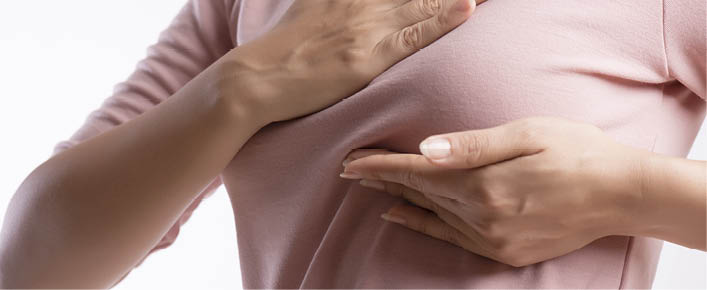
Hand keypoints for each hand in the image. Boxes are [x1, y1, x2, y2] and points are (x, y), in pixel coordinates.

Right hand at [222, 0, 478, 123]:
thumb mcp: (310, 5)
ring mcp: (365, 27)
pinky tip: (467, 9)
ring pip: (421, 4)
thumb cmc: (283, 48)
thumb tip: (344, 4)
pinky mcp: (366, 57)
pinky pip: (413, 36)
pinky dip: (442, 21)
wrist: (258, 79)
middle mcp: (360, 2)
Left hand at [340, 117, 648, 266]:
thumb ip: (471, 146)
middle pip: (420, 194)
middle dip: (383, 180)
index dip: (382, 167)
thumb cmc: (576, 152)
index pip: (418, 173)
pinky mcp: (504, 252)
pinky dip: (423, 226)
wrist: (621, 194)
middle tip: (350, 170)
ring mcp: (492, 239)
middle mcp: (482, 216)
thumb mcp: (525, 134)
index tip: (351, 162)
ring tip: (370, 190)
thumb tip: (425, 151)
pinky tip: (401, 218)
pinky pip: (451, 238)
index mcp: (484, 184)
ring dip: (398, 200)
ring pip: (431, 215)